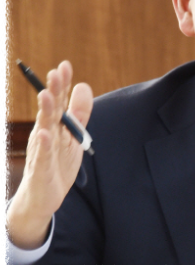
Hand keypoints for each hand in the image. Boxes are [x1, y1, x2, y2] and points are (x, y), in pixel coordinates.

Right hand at [6, 61, 93, 248]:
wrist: (42, 198)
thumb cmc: (57, 163)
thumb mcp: (73, 135)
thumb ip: (79, 112)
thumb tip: (83, 85)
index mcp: (54, 125)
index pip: (58, 101)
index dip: (61, 84)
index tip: (65, 65)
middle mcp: (45, 134)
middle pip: (50, 110)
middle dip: (53, 91)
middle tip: (55, 73)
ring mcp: (42, 151)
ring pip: (43, 128)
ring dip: (44, 111)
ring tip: (45, 94)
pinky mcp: (41, 170)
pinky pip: (42, 156)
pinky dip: (42, 144)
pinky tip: (44, 133)